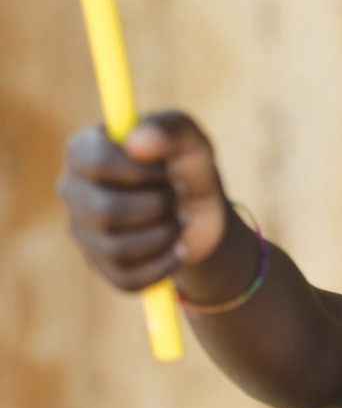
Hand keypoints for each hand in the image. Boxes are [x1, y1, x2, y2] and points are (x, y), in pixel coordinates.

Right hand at [58, 111, 227, 290]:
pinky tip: (177, 250)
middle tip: (173, 196)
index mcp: (85, 149)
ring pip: (115, 248)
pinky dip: (163, 265)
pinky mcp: (100, 265)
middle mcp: (73, 189)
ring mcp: (82, 230)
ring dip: (163, 235)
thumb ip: (171, 129)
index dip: (139, 170)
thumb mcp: (192, 140)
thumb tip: (134, 142)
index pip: (94, 162)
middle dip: (156, 206)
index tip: (164, 169)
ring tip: (176, 221)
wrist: (201, 212)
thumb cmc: (188, 166)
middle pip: (103, 211)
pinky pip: (127, 278)